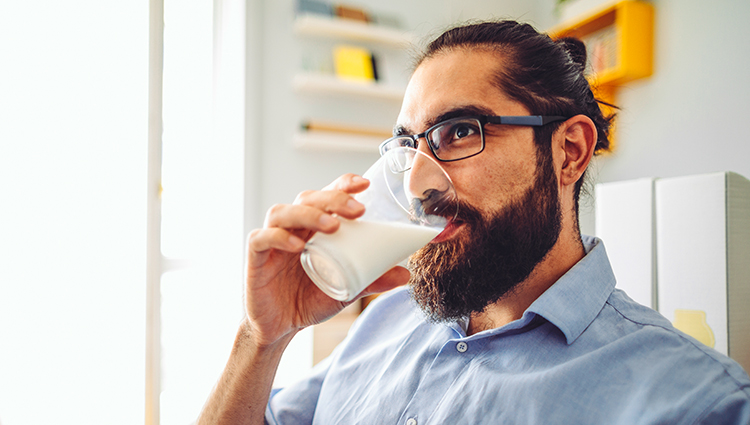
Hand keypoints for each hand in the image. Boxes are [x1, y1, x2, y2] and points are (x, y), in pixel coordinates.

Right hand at [243, 174, 409, 347]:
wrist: (280, 328)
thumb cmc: (309, 299)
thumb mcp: (346, 289)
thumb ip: (371, 279)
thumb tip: (405, 275)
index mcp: (313, 227)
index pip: (326, 195)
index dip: (342, 185)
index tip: (364, 185)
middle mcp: (292, 226)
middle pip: (308, 198)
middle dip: (333, 198)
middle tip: (358, 211)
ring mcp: (272, 239)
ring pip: (283, 212)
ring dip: (309, 214)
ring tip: (333, 226)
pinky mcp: (254, 256)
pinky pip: (262, 238)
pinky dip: (279, 237)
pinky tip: (299, 245)